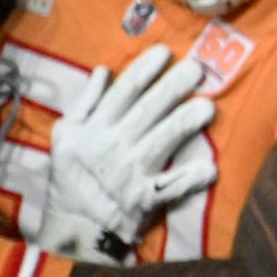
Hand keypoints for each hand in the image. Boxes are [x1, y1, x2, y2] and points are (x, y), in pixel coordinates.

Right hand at [30, 44, 214, 258]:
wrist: (76, 224)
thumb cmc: (73, 175)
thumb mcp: (66, 136)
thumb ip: (86, 103)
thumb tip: (103, 70)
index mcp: (94, 128)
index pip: (122, 92)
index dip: (145, 70)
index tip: (166, 52)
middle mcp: (112, 146)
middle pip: (147, 111)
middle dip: (172, 88)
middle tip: (197, 69)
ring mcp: (131, 173)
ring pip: (161, 143)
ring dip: (184, 124)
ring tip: (207, 107)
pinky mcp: (146, 199)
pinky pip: (171, 187)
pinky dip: (190, 179)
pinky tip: (209, 168)